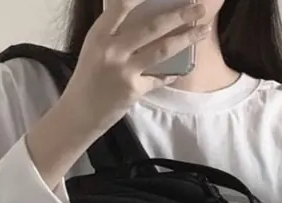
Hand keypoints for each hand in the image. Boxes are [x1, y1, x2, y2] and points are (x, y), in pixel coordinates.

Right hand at [66, 0, 209, 132]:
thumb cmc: (89, 78)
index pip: (122, 4)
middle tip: (200, 8)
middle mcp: (112, 49)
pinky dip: (172, 73)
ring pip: (162, 50)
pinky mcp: (134, 90)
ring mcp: (124, 70)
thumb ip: (114, 31)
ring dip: (186, 39)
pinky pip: (160, 77)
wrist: (79, 113)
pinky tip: (181, 69)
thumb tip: (142, 13)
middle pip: (152, 26)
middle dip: (180, 15)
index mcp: (100, 34)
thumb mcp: (94, 47)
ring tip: (202, 31)